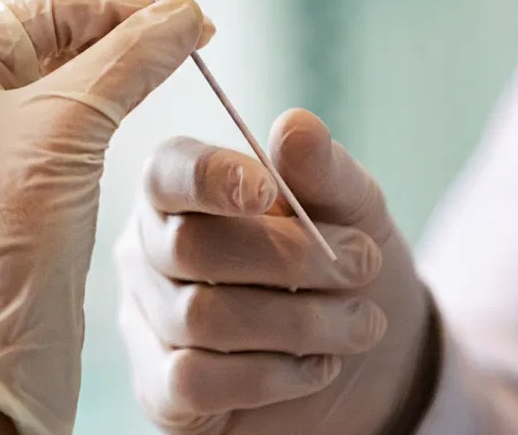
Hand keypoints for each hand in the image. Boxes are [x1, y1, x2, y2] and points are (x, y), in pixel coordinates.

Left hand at [0, 0, 212, 434]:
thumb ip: (129, 58)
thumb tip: (182, 14)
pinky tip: (138, 106)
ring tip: (172, 61)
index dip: (111, 7)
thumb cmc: (9, 238)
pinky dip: (103, 111)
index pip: (34, 10)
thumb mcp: (70, 126)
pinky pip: (59, 130)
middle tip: (183, 34)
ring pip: (56, 86)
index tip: (176, 14)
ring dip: (114, 72)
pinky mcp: (7, 190)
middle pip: (44, 42)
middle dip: (116, 35)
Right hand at [116, 109, 432, 433]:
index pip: (166, 172)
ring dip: (298, 322)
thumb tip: (294, 126)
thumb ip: (324, 170)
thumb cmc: (345, 264)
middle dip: (287, 258)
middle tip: (359, 265)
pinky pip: (193, 381)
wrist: (370, 360)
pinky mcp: (162, 391)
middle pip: (187, 246)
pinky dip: (269, 375)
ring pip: (198, 316)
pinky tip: (316, 367)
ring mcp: (148, 323)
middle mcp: (148, 251)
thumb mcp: (355, 211)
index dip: (207, 177)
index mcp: (182, 190)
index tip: (265, 190)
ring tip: (360, 323)